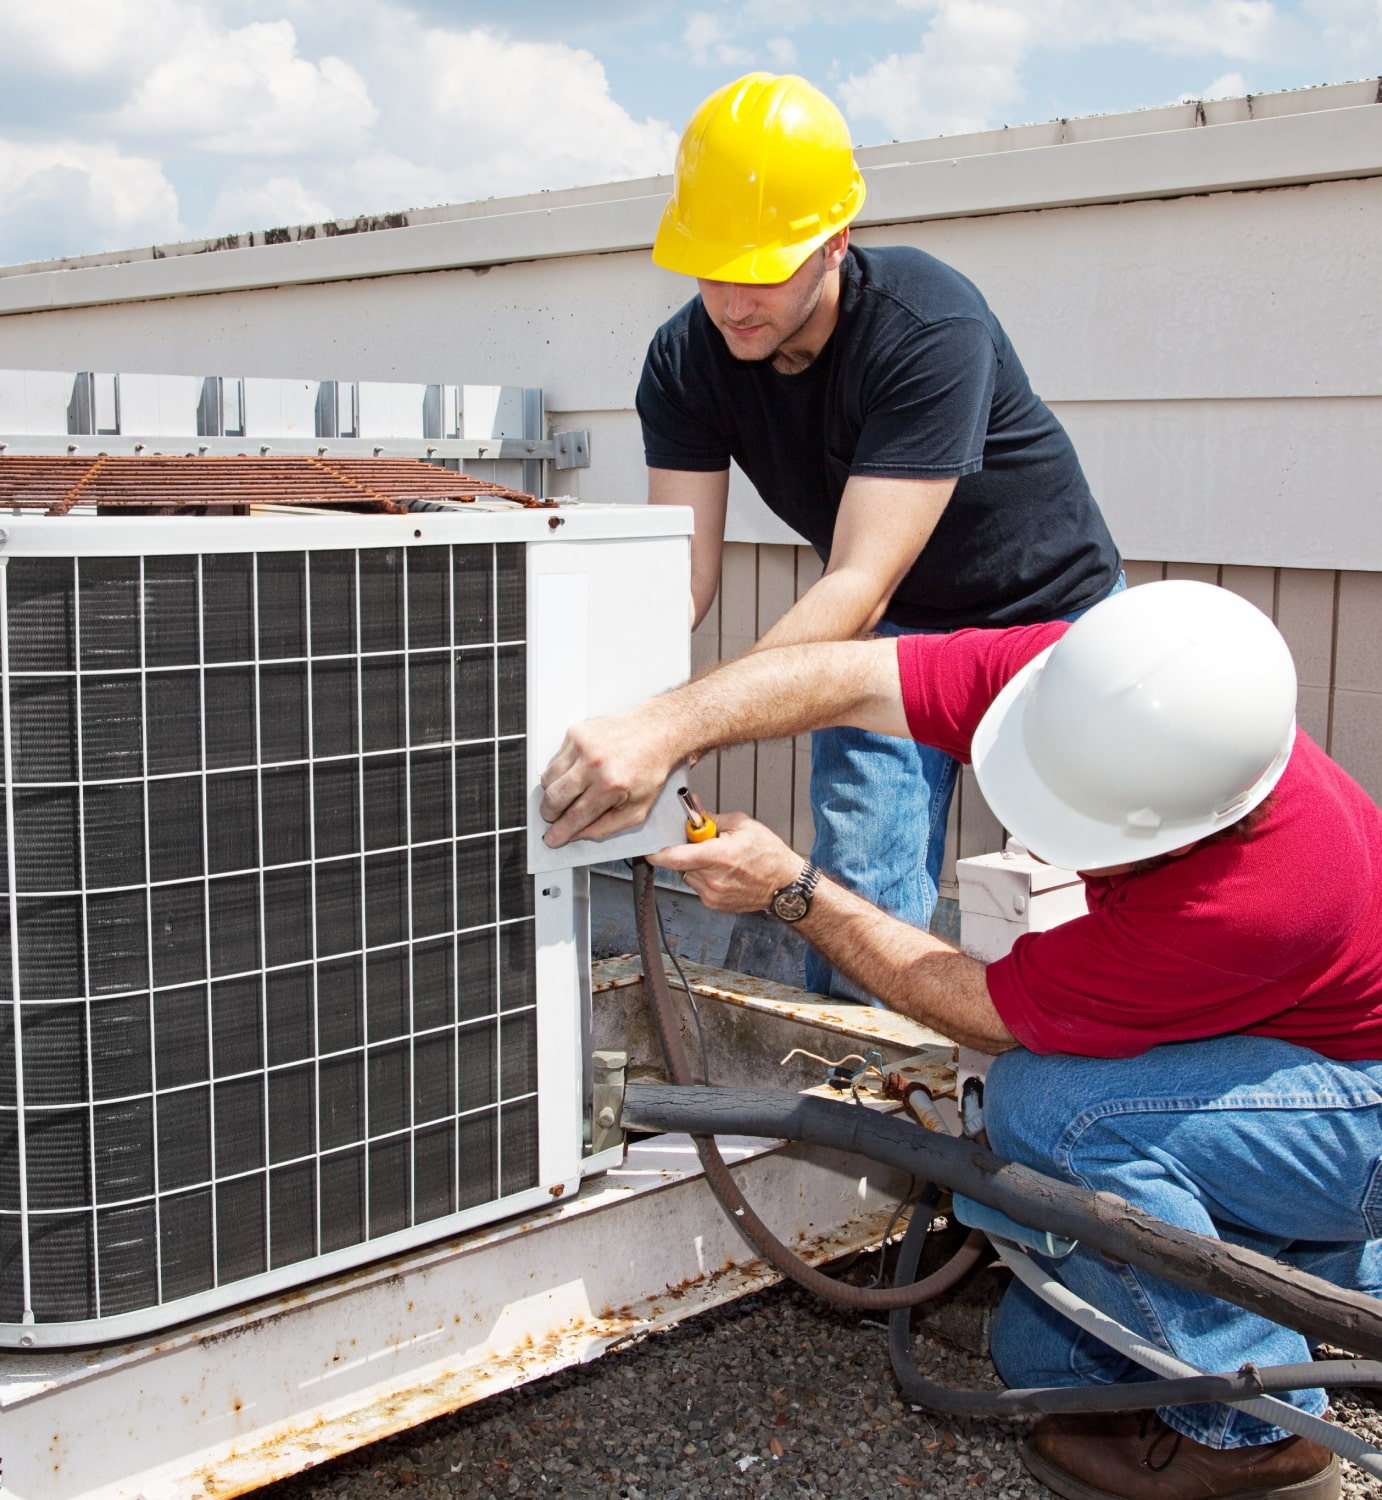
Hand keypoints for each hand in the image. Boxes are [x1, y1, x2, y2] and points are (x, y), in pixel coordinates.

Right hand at [540, 708, 676, 846]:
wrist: (656, 733)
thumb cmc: (650, 768)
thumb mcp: (637, 809)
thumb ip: (606, 827)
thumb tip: (578, 834)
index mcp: (612, 783)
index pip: (575, 816)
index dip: (560, 832)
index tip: (553, 838)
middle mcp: (595, 762)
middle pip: (554, 798)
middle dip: (550, 814)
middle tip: (554, 818)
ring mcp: (583, 744)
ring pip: (548, 779)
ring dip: (552, 793)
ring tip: (566, 796)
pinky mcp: (576, 732)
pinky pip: (554, 760)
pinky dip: (560, 772)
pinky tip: (576, 773)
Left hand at [648, 812, 803, 911]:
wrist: (786, 886)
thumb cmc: (769, 855)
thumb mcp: (743, 825)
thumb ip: (712, 817)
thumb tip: (693, 809)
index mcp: (719, 856)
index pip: (675, 857)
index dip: (657, 852)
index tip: (650, 847)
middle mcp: (714, 879)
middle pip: (681, 863)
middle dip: (686, 850)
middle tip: (704, 843)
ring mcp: (713, 895)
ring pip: (688, 874)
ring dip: (695, 865)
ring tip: (719, 859)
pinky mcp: (715, 904)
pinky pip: (698, 886)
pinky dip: (704, 877)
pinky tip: (724, 872)